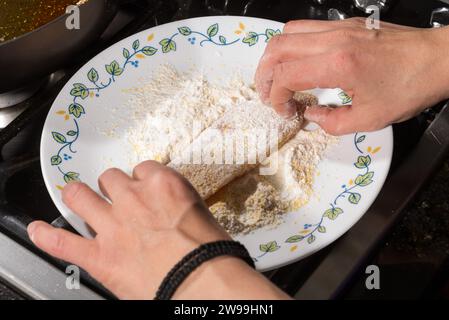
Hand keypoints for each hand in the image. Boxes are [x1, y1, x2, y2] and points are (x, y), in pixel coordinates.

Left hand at [27, 161, 287, 298]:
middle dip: (112, 187)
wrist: (201, 280)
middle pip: (110, 178)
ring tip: (77, 197)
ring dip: (78, 196)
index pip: (142, 168)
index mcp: (161, 185)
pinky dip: (47, 237)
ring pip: (80, 195)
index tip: (141, 188)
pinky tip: (37, 231)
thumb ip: (177, 203)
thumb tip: (170, 208)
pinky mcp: (99, 255)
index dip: (140, 180)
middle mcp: (133, 198)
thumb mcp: (199, 213)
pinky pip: (63, 242)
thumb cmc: (209, 252)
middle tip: (115, 197)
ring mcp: (112, 225)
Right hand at [255, 18, 448, 134]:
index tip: (284, 110)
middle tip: (268, 94)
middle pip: (277, 48)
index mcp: (337, 64)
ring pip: (288, 32)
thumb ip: (332, 122)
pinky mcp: (347, 24)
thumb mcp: (370, 118)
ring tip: (276, 77)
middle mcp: (333, 39)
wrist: (438, 59)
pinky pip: (306, 27)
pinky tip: (299, 62)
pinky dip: (293, 45)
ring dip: (274, 56)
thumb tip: (311, 117)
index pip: (285, 75)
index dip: (276, 97)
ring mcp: (339, 28)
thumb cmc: (409, 86)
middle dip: (264, 74)